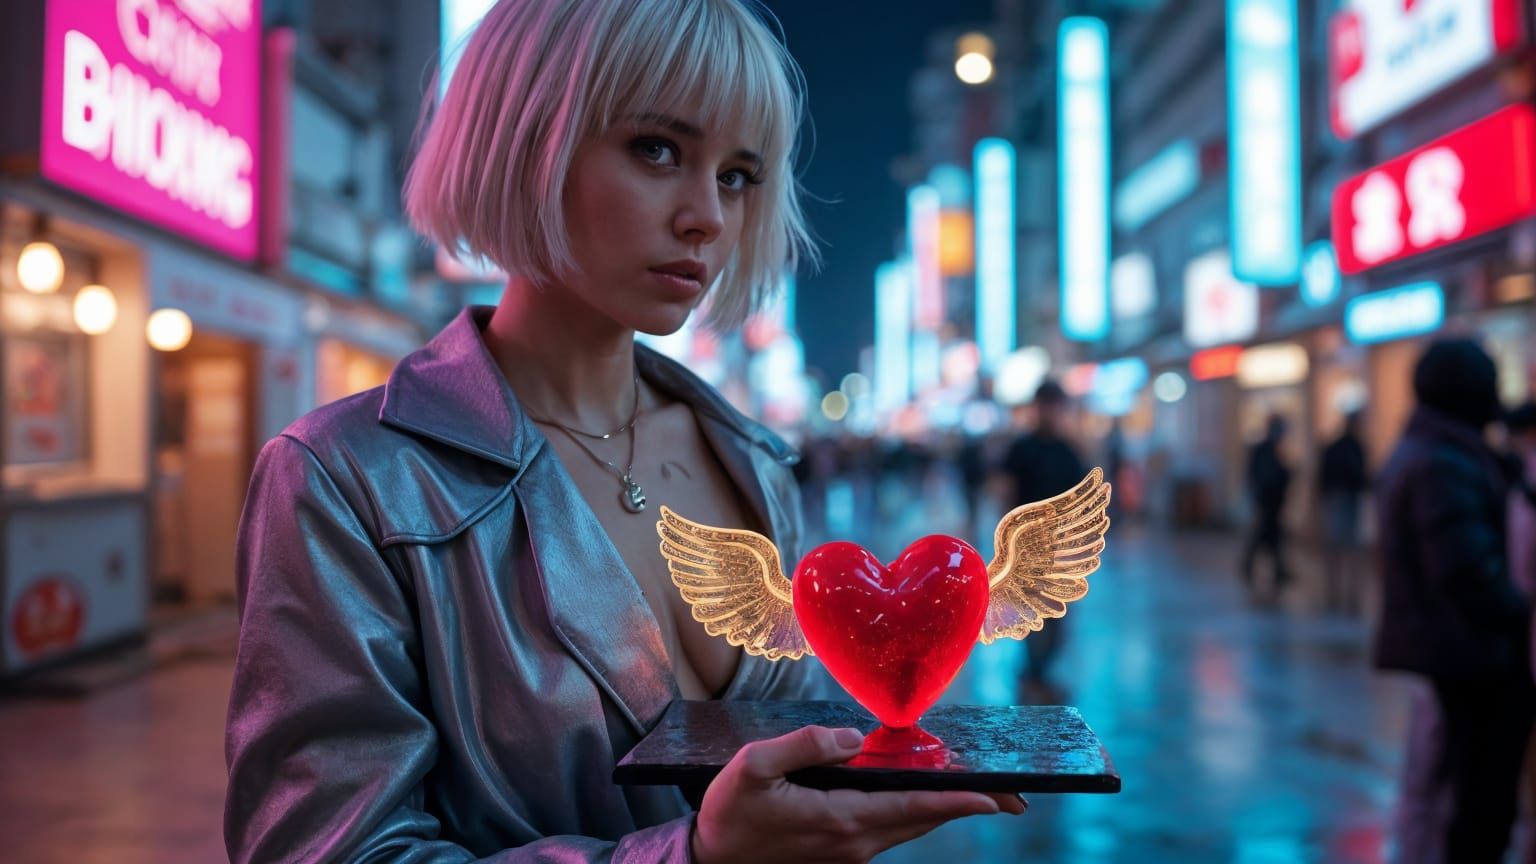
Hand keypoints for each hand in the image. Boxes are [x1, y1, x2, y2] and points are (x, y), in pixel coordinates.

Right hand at [692, 725, 1025, 863]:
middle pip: (923, 821)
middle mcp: (855, 843)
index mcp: (841, 819)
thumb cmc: (729, 812)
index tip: (999, 795)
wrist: (710, 862)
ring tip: (977, 792)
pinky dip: (913, 814)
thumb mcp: (754, 766)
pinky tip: (920, 798)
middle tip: (1009, 794)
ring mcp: (849, 853)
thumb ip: (806, 744)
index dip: (960, 800)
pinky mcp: (840, 855)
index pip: (915, 808)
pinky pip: (888, 831)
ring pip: (908, 828)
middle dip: (967, 805)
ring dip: (941, 810)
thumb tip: (853, 736)